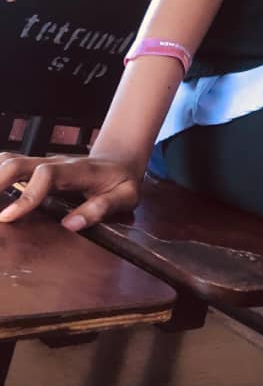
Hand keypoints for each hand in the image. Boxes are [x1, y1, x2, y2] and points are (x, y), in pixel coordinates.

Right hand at [0, 154, 140, 230]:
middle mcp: (57, 163)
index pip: (46, 175)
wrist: (119, 160)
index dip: (26, 195)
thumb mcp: (126, 196)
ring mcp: (45, 163)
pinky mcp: (37, 167)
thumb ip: (103, 208)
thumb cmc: (122, 182)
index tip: (8, 217)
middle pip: (19, 163)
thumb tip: (71, 224)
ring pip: (10, 161)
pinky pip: (11, 165)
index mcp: (78, 171)